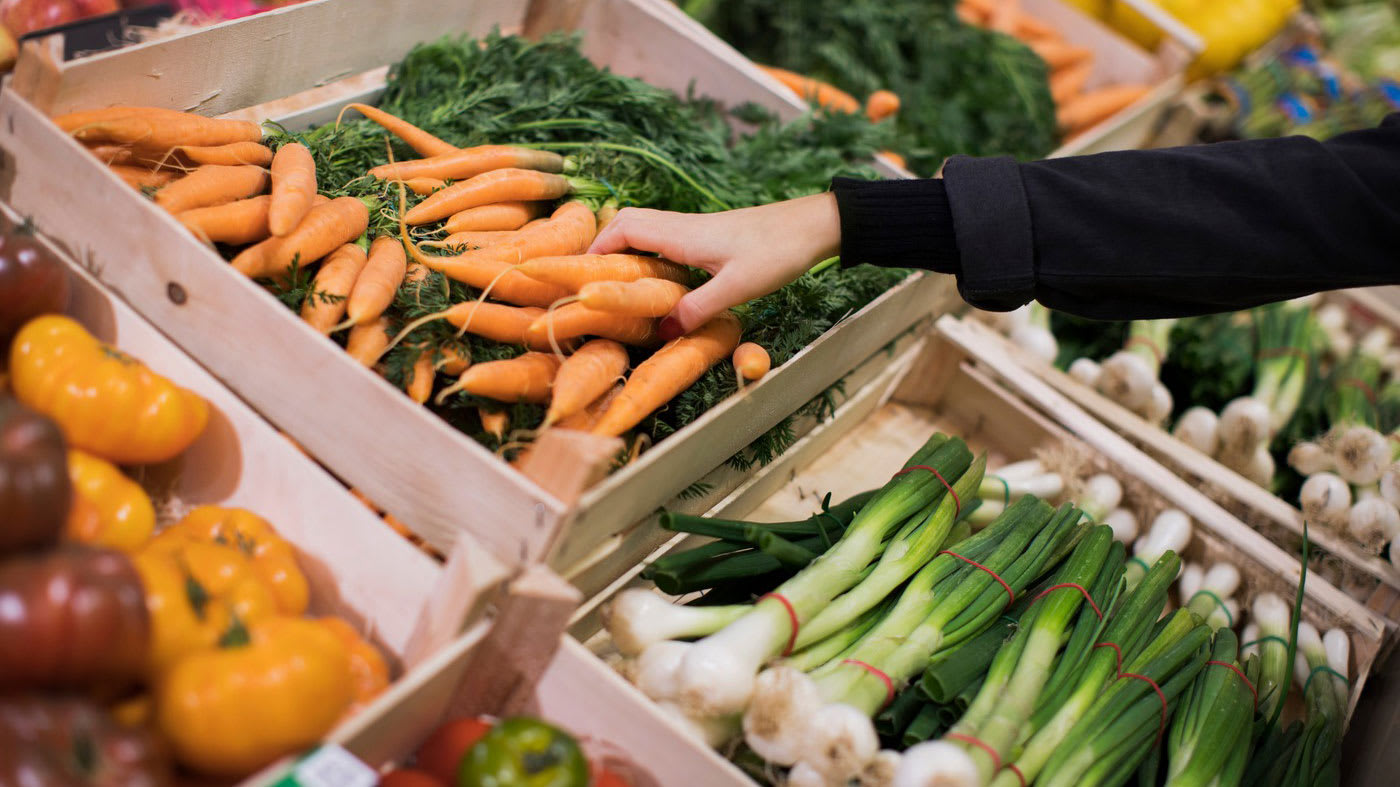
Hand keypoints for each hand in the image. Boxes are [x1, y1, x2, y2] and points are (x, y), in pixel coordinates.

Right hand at [587, 192, 840, 338]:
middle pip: (627, 225)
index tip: (576, 276)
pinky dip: (649, 257)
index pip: (623, 229)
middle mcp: (682, 226)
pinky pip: (665, 241)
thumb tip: (659, 333)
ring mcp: (695, 230)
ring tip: (613, 285)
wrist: (814, 226)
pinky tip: (655, 283)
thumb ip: (695, 309)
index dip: (595, 249)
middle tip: (588, 281)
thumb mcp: (737, 288)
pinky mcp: (709, 237)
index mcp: (681, 233)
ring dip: (625, 252)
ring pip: (646, 232)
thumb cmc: (778, 252)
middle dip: (602, 248)